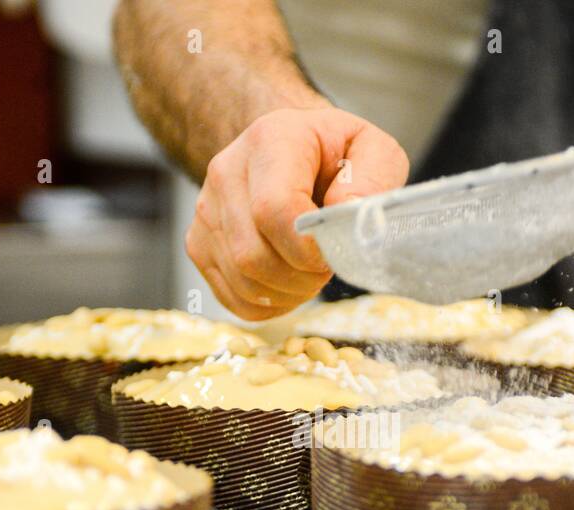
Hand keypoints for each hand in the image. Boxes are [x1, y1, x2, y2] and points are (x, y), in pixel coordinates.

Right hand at [186, 106, 408, 319]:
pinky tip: (289, 285)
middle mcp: (227, 172)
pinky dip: (267, 304)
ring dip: (287, 293)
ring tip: (310, 273)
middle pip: (252, 254)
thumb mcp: (374, 151)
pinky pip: (231, 296)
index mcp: (271, 140)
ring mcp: (206, 210)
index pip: (273, 209)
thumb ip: (374, 179)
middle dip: (300, 277)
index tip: (331, 256)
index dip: (306, 249)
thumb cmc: (337, 155)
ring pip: (241, 279)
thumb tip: (345, 216)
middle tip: (325, 267)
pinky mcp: (199, 243)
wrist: (295, 151)